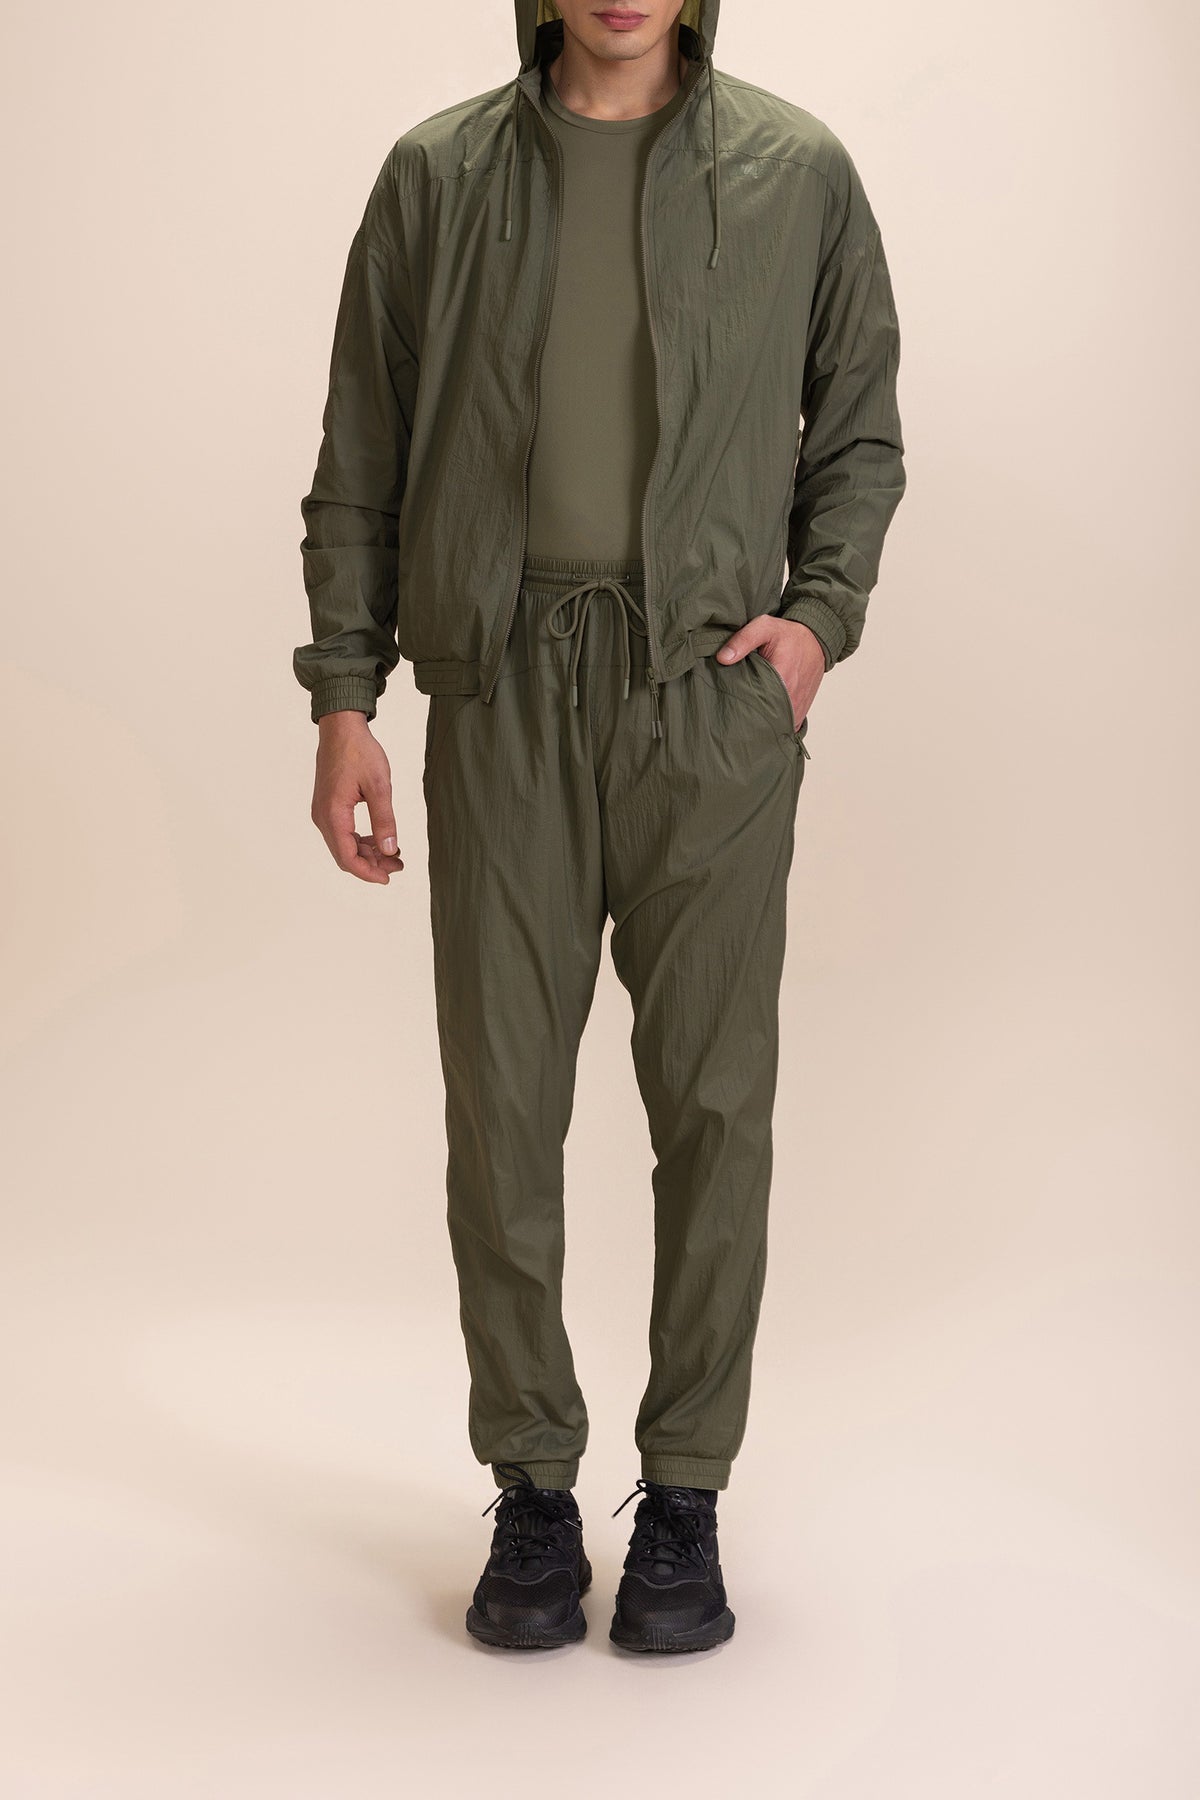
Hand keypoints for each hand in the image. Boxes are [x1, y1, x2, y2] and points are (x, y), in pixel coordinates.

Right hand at [311, 711, 404, 884]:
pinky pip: (343, 833)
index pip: (347, 857)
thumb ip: (384, 820)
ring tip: (394, 854)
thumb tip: (390, 849)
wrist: (341, 728)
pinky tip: (380, 840)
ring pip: (344, 845)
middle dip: (371, 865)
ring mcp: (323, 812)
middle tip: (398, 865)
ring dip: (368, 853)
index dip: (367, 872)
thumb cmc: (359, 752)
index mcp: (333, 814)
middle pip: (345, 855)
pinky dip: (361, 841)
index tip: (388, 878)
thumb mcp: (379, 786)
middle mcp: (323, 817)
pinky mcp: (328, 806)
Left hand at [715, 616, 825, 731]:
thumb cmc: (789, 634)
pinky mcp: (800, 714)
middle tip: (732, 709)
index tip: (728, 700)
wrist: (815, 641)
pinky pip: (783, 728)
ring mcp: (797, 710)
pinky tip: (760, 717)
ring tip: (746, 714)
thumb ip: (743, 640)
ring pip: (773, 726)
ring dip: (760, 723)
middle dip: (746, 716)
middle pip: (763, 719)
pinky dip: (772, 725)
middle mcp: (792, 699)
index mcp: (783, 679)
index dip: (739, 704)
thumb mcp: (765, 627)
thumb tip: (722, 658)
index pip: (755, 703)